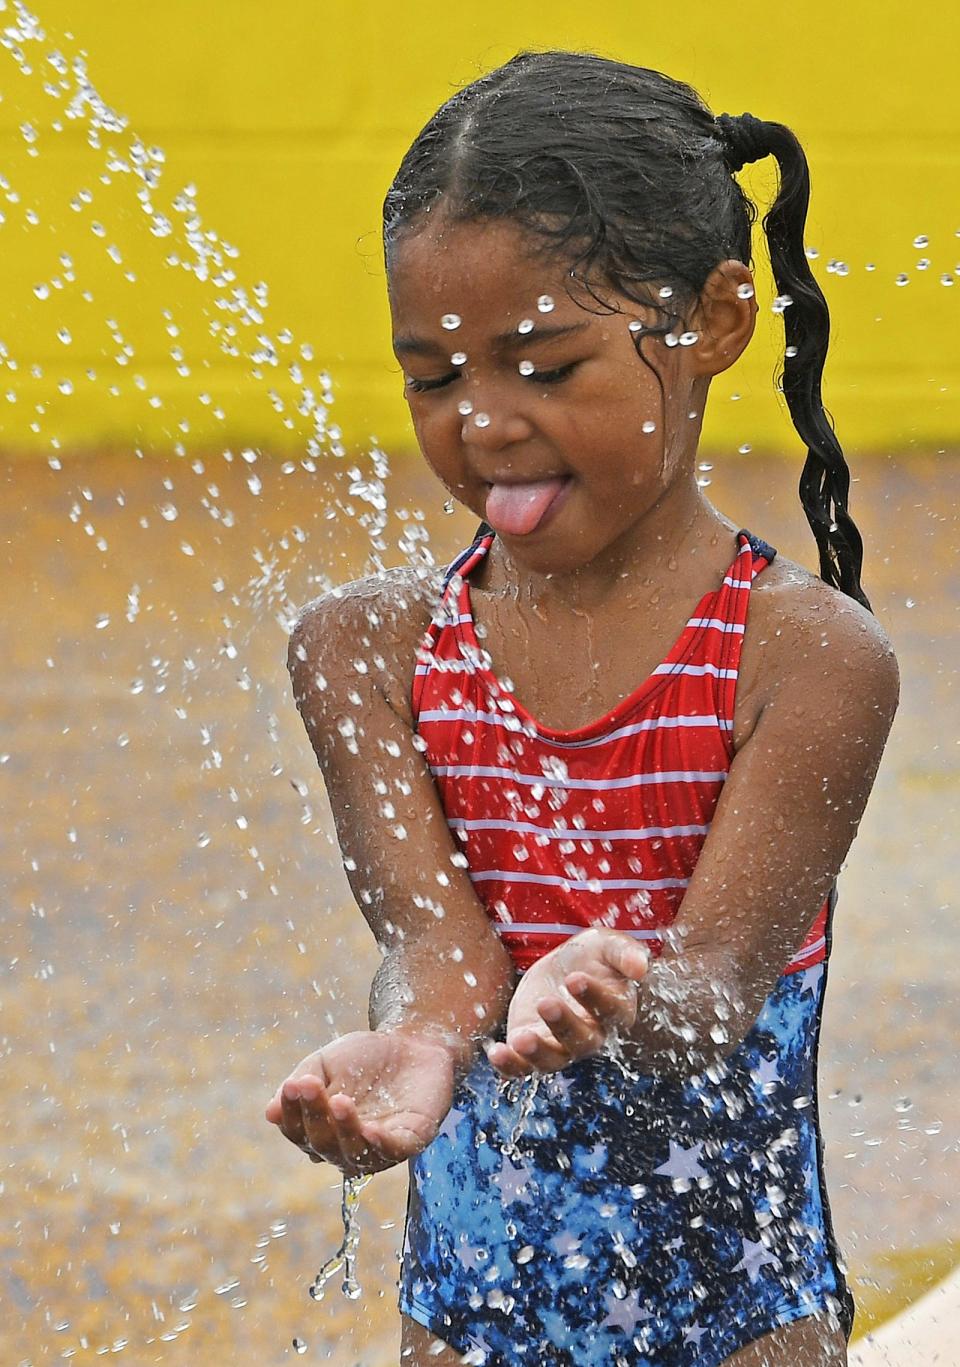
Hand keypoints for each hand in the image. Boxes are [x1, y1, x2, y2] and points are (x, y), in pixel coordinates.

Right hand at [265, 1029, 460, 1175]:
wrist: (410, 1041)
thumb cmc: (363, 1057)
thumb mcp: (325, 1063)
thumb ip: (302, 1082)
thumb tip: (271, 1113)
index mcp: (322, 1130)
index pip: (299, 1131)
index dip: (292, 1113)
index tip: (292, 1086)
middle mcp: (346, 1147)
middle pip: (323, 1145)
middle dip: (315, 1116)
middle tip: (311, 1086)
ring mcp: (378, 1148)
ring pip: (355, 1154)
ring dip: (344, 1130)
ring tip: (339, 1102)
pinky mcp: (409, 1141)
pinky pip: (392, 1151)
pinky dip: (380, 1144)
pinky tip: (370, 1129)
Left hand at [486, 929, 648, 1077]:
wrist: (563, 967)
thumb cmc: (592, 956)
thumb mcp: (607, 945)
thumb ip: (625, 953)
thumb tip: (641, 968)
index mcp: (615, 1011)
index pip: (610, 1010)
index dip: (594, 997)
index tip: (575, 979)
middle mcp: (591, 1035)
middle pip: (582, 1040)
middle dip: (564, 1024)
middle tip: (546, 1003)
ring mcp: (560, 1045)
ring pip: (553, 1059)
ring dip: (536, 1053)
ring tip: (520, 1039)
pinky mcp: (532, 1048)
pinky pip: (523, 1067)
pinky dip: (510, 1065)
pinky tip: (496, 1052)